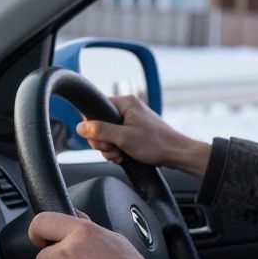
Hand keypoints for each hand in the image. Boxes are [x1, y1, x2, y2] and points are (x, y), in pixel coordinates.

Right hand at [77, 95, 211, 177]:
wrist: (176, 154)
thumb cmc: (156, 143)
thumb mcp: (123, 138)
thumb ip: (100, 131)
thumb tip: (80, 127)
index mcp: (125, 103)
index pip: (96, 108)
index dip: (93, 126)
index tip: (100, 139)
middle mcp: (128, 108)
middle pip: (100, 124)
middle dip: (103, 141)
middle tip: (113, 149)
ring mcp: (131, 120)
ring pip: (107, 134)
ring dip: (110, 148)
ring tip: (121, 154)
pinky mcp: (134, 131)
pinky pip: (117, 139)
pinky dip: (117, 149)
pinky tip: (124, 156)